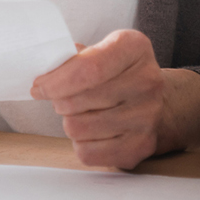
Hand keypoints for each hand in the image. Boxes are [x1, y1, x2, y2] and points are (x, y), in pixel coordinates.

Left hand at [30, 28, 199, 169]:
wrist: (159, 103)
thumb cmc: (119, 75)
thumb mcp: (102, 51)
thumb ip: (73, 58)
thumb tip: (46, 70)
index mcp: (134, 48)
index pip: (87, 68)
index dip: (55, 81)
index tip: (39, 86)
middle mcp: (147, 81)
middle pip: (76, 100)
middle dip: (60, 102)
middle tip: (66, 99)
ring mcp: (147, 116)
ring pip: (77, 128)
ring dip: (72, 123)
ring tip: (85, 114)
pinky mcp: (140, 146)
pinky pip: (87, 152)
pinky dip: (82, 144)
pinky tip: (95, 132)